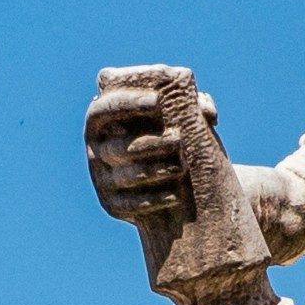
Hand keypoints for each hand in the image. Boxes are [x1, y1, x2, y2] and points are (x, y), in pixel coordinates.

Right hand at [82, 67, 213, 227]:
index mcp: (101, 121)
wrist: (166, 178)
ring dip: (155, 170)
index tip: (158, 100)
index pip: (103, 109)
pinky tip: (176, 195)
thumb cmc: (168, 132)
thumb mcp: (176, 113)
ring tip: (182, 166)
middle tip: (179, 138)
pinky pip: (129, 204)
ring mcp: (102, 179)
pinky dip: (153, 200)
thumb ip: (192, 104)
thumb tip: (208, 112)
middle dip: (149, 143)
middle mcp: (96, 151)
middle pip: (117, 147)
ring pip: (127, 176)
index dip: (127, 103)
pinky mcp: (111, 205)